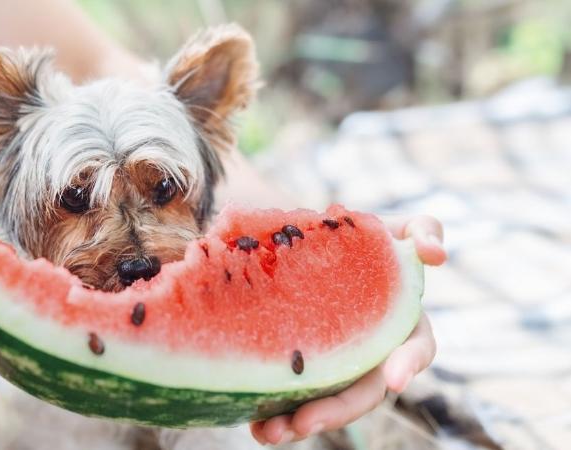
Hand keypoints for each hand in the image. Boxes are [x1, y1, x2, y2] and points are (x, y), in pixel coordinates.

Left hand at [250, 215, 444, 444]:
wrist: (314, 245)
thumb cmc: (364, 240)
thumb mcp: (395, 229)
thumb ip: (424, 231)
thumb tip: (436, 255)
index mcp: (403, 327)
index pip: (416, 350)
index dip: (409, 365)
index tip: (396, 380)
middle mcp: (374, 357)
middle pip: (363, 394)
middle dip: (336, 412)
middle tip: (304, 422)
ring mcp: (340, 369)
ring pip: (326, 405)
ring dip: (299, 423)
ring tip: (268, 433)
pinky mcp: (308, 373)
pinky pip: (296, 399)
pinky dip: (275, 415)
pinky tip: (253, 424)